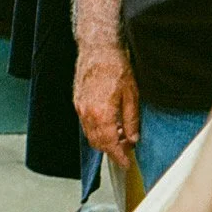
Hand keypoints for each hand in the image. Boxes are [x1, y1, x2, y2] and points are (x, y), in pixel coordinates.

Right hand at [74, 42, 140, 170]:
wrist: (98, 48)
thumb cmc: (116, 67)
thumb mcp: (132, 95)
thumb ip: (131, 120)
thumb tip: (133, 138)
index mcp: (102, 114)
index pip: (110, 145)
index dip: (119, 156)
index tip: (126, 163)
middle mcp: (87, 114)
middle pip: (98, 143)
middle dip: (112, 149)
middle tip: (127, 147)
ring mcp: (80, 108)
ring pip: (90, 135)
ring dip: (104, 140)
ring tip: (120, 134)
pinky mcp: (78, 102)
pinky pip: (86, 124)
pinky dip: (97, 129)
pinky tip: (109, 123)